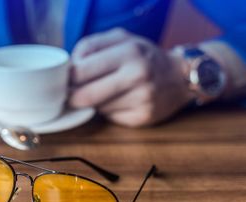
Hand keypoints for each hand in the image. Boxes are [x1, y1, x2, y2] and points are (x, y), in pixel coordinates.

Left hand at [70, 28, 192, 126]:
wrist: (179, 76)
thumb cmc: (143, 56)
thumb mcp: (120, 39)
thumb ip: (90, 47)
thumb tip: (67, 70)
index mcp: (129, 51)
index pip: (81, 71)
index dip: (68, 78)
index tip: (66, 80)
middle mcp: (138, 75)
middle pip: (85, 96)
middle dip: (74, 96)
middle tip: (73, 93)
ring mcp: (142, 98)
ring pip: (96, 108)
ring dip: (94, 104)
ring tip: (106, 92)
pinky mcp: (143, 117)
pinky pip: (110, 118)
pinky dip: (108, 112)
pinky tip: (119, 102)